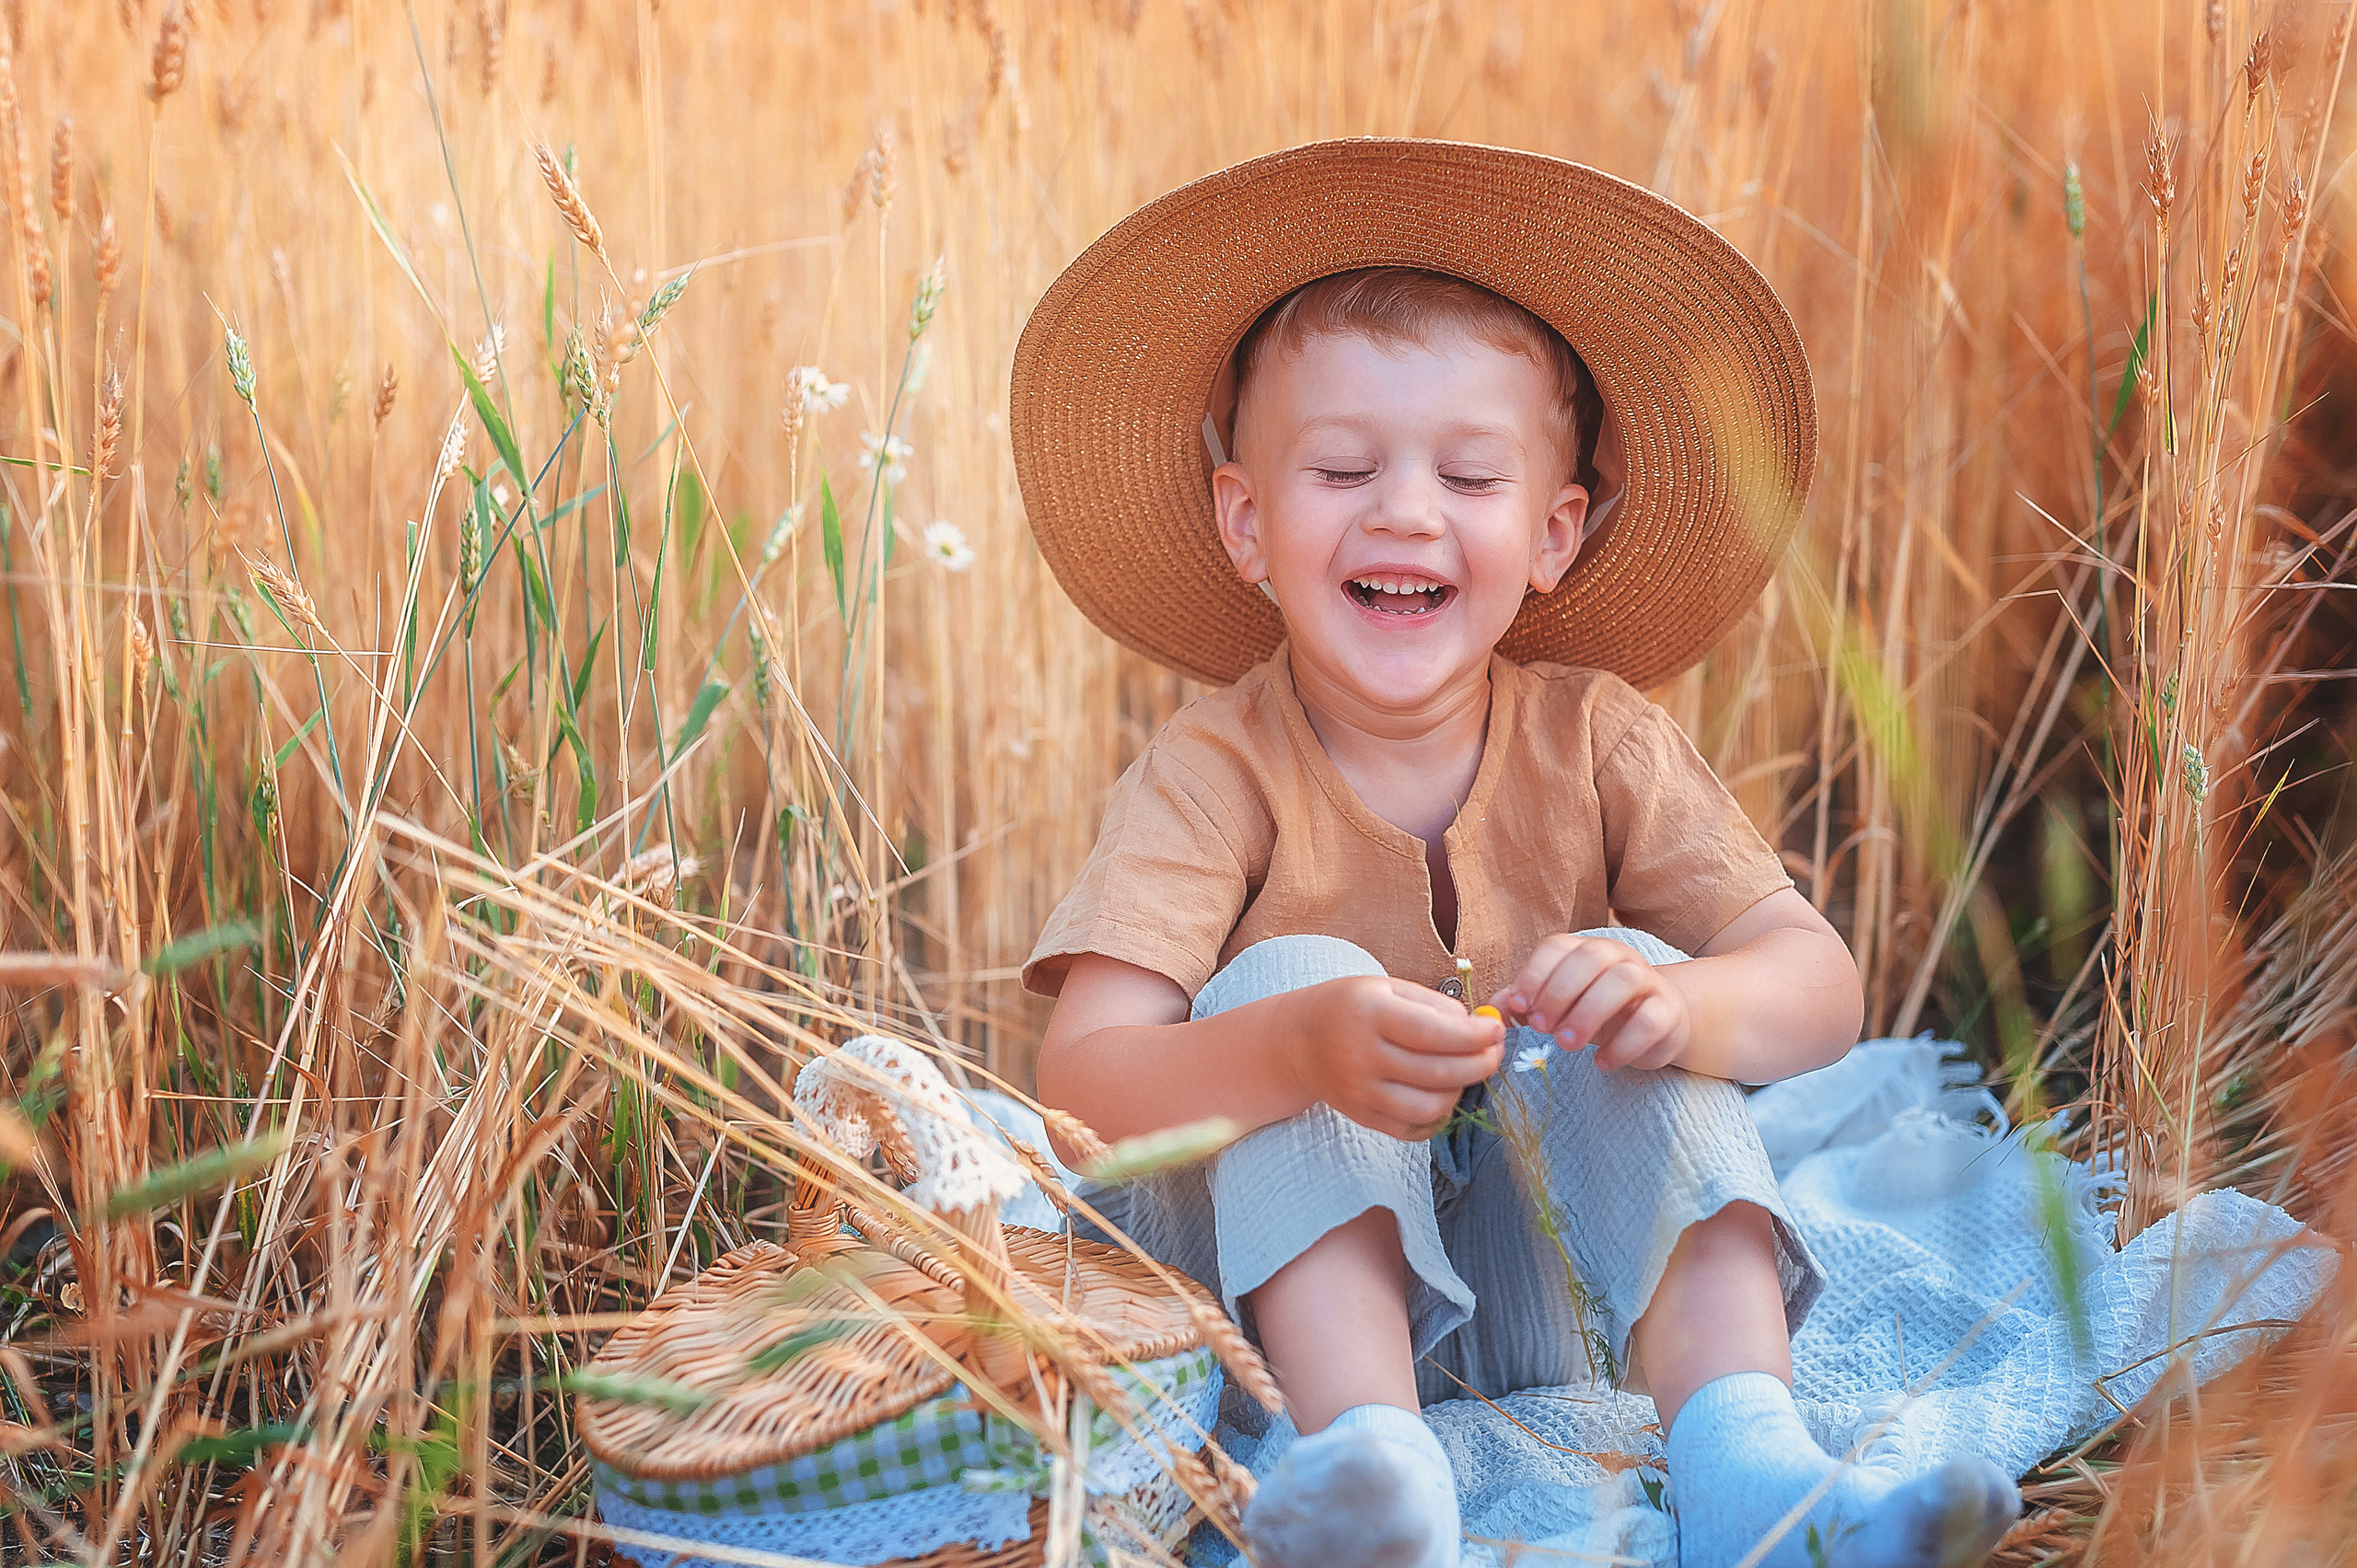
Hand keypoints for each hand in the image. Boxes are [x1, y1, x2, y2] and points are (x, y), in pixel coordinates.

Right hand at [1282, 976, 1505, 1139]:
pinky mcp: (1360, 1116)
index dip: (1474, 1038)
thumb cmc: (1350, 1006)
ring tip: (1464, 1074)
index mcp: (1369, 1014)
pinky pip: (1412, 1129)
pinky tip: (1442, 1096)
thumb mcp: (1386, 988)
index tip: (1497, 1033)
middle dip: (1479, 1066)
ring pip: (1428, 1107)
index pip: (1433, 1034)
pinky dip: (1437, 1117)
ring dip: (1460, 1092)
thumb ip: (1433, 1005)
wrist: (1297, 1040)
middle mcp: (1361, 1056)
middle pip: (1437, 1073)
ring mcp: (1359, 1092)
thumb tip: (1479, 1029)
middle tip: (1494, 1055)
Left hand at [1492, 934, 1691, 1071]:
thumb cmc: (1596, 1011)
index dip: (1535, 974)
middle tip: (1541, 1028)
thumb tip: (1493, 1008)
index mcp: (1585, 949)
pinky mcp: (1669, 1011)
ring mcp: (1648, 981)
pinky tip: (1602, 1063)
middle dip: (1559, 993)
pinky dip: (1623, 1044)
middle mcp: (1618, 957)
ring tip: (1566, 1045)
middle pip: (1590, 958)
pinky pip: (1650, 1021)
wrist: (1657, 1023)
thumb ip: (1525, 1004)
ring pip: (1623, 981)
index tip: (1519, 1007)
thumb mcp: (1559, 1006)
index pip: (1558, 947)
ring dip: (1589, 1013)